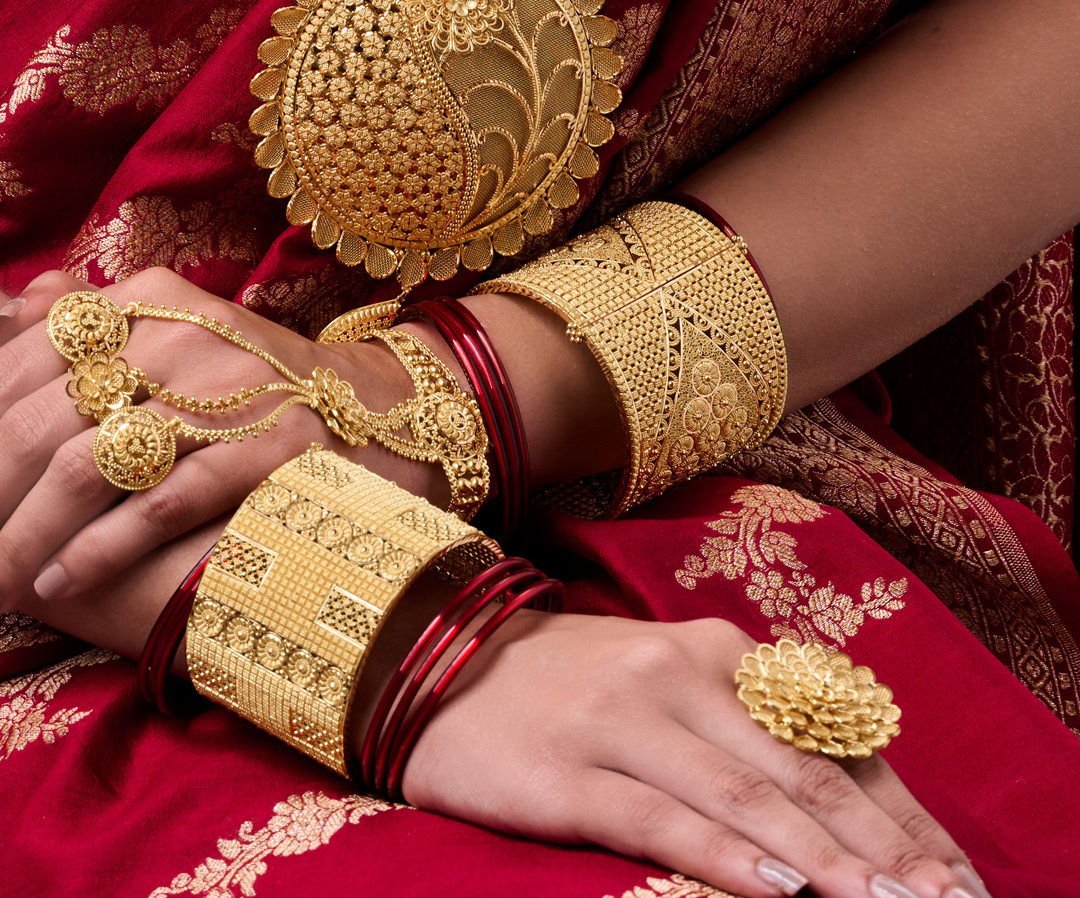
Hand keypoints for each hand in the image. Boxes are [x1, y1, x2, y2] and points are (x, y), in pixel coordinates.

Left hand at [0, 269, 444, 608]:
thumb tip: (17, 305)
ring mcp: (228, 390)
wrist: (383, 409)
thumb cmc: (266, 382)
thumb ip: (98, 316)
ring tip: (1, 580)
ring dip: (27, 533)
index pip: (22, 357)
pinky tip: (60, 581)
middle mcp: (181, 334)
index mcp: (150, 300)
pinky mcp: (269, 448)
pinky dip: (101, 547)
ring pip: (87, 464)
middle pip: (41, 416)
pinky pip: (162, 499)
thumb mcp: (186, 327)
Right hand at [404, 612, 985, 897]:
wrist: (449, 658)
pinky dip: (724, 856)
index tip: (951, 871)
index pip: (829, 735)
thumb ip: (745, 720)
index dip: (896, 809)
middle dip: (882, 846)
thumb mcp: (669, 677)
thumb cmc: (574, 679)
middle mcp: (678, 674)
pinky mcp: (568, 770)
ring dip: (825, 861)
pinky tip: (776, 891)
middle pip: (800, 771)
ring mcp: (623, 719)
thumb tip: (838, 796)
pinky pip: (658, 817)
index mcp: (714, 650)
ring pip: (744, 795)